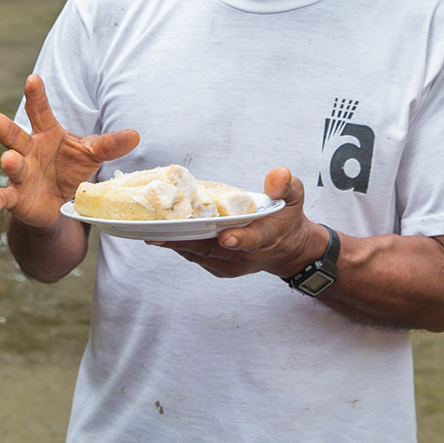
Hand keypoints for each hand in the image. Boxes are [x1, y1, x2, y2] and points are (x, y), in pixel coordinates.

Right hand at [0, 75, 139, 227]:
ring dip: (9, 163)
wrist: (58, 202)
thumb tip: (135, 135)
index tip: (33, 79)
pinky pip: (4, 197)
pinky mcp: (16, 197)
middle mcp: (28, 149)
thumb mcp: (91, 154)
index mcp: (46, 133)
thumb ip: (109, 145)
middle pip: (15, 135)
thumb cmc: (71, 168)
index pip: (40, 110)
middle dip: (4, 128)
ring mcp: (20, 173)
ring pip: (11, 164)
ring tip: (9, 160)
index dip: (36, 95)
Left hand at [157, 167, 328, 278]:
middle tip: (158, 229)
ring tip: (148, 227)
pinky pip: (193, 255)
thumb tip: (278, 175)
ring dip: (175, 241)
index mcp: (266, 238)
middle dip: (186, 239)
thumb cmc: (286, 217)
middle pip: (213, 248)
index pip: (253, 240)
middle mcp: (245, 256)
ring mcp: (229, 265)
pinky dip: (177, 243)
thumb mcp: (294, 197)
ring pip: (198, 253)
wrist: (286, 249)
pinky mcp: (217, 267)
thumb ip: (286, 185)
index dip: (240, 239)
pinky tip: (158, 231)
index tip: (226, 236)